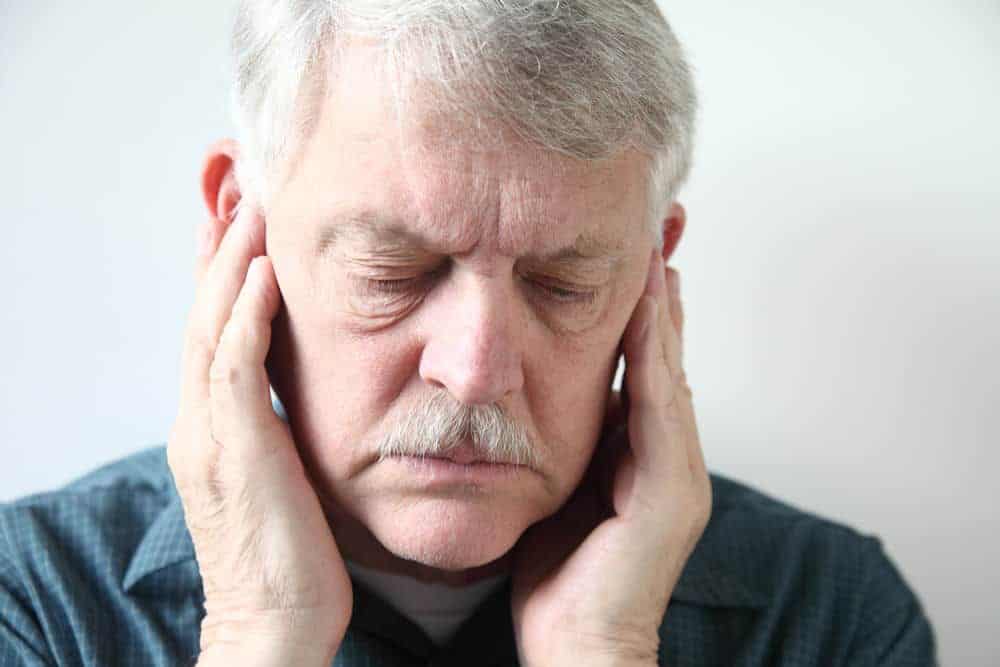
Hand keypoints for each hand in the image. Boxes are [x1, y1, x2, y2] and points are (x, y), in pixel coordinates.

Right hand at [167, 207, 351, 665]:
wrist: (274, 624)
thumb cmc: (290, 558)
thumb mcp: (281, 478)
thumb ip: (277, 429)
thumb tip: (298, 396)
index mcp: (211, 428)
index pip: (210, 332)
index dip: (219, 275)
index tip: (237, 224)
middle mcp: (200, 423)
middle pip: (201, 315)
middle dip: (218, 250)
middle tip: (236, 190)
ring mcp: (210, 435)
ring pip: (209, 328)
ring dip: (230, 264)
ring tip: (249, 207)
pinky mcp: (235, 451)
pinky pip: (233, 368)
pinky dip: (244, 315)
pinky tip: (262, 273)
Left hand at [511, 251, 711, 666]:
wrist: (578, 651)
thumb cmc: (557, 581)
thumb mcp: (553, 494)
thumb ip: (559, 445)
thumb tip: (528, 399)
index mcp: (637, 455)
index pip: (641, 365)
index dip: (638, 308)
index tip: (628, 251)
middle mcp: (667, 455)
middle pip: (664, 354)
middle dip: (661, 290)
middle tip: (658, 224)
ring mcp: (676, 472)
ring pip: (668, 370)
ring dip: (662, 307)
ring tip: (655, 246)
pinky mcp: (671, 491)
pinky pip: (661, 407)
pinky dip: (654, 353)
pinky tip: (647, 306)